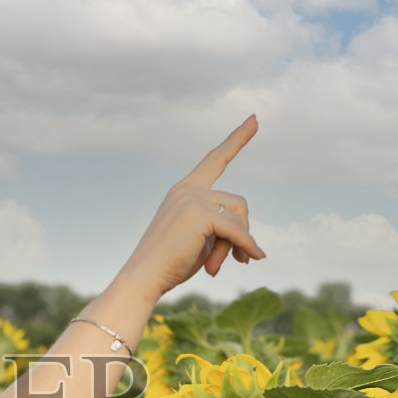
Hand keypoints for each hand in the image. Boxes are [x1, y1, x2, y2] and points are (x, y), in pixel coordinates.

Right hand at [117, 116, 262, 300]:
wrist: (143, 277)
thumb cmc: (169, 264)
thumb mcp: (200, 242)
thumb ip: (222, 230)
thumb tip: (253, 245)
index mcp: (183, 191)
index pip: (215, 159)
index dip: (236, 140)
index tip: (254, 119)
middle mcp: (187, 189)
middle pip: (237, 203)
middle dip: (242, 233)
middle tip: (239, 261)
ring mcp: (191, 198)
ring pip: (237, 217)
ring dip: (237, 245)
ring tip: (219, 268)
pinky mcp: (198, 213)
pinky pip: (236, 231)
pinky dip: (246, 246)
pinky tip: (254, 258)